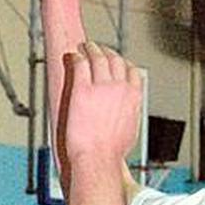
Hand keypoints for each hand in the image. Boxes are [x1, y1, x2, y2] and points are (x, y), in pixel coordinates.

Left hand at [61, 42, 142, 167]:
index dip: (122, 63)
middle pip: (115, 61)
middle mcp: (120, 87)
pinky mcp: (82, 89)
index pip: (131, 71)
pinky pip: (80, 65)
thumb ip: (127, 116)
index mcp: (133, 97)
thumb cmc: (110, 152)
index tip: (116, 61)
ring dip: (91, 49)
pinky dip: (76, 57)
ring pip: (98, 59)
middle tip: (98, 49)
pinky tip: (71, 55)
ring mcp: (101, 87)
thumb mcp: (129, 131)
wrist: (97, 157)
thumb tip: (123, 119)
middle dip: (107, 52)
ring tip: (84, 46)